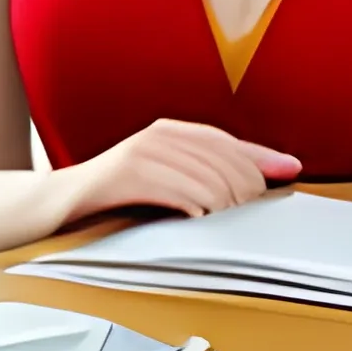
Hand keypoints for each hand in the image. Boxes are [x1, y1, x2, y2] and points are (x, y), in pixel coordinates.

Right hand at [64, 119, 300, 223]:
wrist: (59, 202)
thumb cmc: (116, 195)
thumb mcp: (160, 176)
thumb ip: (202, 171)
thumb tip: (262, 177)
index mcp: (167, 131)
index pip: (226, 141)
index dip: (261, 157)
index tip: (292, 171)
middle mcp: (156, 136)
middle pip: (223, 160)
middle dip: (245, 188)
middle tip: (245, 213)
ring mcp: (140, 154)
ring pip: (208, 180)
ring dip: (223, 204)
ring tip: (219, 219)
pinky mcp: (126, 175)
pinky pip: (179, 192)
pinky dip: (196, 208)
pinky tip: (197, 219)